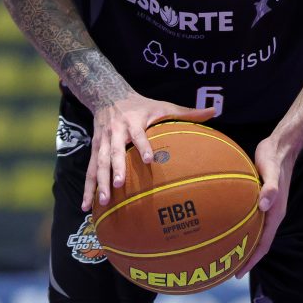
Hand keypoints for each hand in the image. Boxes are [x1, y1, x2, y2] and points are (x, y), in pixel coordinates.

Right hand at [82, 94, 215, 211]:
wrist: (108, 95)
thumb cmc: (141, 105)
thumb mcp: (162, 105)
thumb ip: (187, 112)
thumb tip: (215, 111)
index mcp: (133, 121)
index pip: (138, 134)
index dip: (143, 145)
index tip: (149, 159)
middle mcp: (116, 132)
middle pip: (114, 151)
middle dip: (116, 168)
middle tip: (119, 185)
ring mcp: (103, 142)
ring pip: (98, 163)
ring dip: (100, 182)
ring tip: (104, 201)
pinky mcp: (95, 150)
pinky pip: (89, 171)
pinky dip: (88, 188)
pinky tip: (87, 207)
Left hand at [238, 134, 294, 276]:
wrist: (281, 146)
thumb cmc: (274, 157)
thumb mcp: (270, 169)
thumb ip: (270, 187)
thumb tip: (264, 204)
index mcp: (276, 212)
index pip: (263, 243)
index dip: (252, 260)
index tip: (238, 272)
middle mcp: (273, 213)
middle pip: (259, 242)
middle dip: (246, 257)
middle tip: (228, 270)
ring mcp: (268, 207)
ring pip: (256, 232)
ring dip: (245, 244)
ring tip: (228, 253)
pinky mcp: (263, 198)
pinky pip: (253, 219)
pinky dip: (243, 228)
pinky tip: (230, 226)